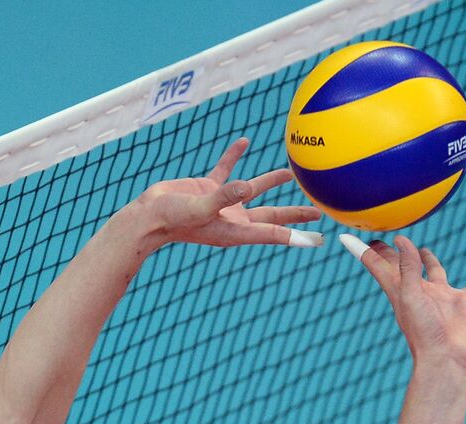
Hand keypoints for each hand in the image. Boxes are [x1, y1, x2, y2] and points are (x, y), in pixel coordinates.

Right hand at [132, 137, 322, 250]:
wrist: (148, 215)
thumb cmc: (172, 219)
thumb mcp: (199, 208)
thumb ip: (223, 197)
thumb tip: (246, 186)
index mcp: (235, 229)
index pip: (271, 232)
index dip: (295, 235)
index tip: (317, 237)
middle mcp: (233, 217)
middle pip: (271, 215)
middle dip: (294, 213)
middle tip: (317, 211)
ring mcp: (222, 202)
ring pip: (254, 190)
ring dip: (272, 182)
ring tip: (290, 174)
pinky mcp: (208, 188)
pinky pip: (226, 170)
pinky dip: (235, 156)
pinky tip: (244, 142)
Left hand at [342, 234, 465, 370]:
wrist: (445, 358)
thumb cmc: (422, 331)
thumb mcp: (410, 295)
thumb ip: (407, 268)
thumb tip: (401, 240)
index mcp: (399, 289)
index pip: (377, 265)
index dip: (364, 251)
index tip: (348, 237)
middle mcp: (418, 290)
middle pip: (403, 265)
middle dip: (393, 253)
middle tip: (384, 239)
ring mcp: (440, 296)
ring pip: (435, 272)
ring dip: (428, 261)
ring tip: (423, 250)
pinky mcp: (463, 303)